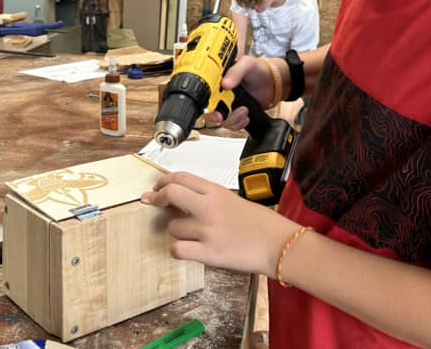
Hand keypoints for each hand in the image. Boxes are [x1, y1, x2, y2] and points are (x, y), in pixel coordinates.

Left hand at [141, 172, 298, 276]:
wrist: (279, 244)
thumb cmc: (262, 224)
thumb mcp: (234, 201)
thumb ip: (210, 199)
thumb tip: (184, 201)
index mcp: (216, 192)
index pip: (181, 178)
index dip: (163, 181)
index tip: (157, 187)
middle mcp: (209, 208)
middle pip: (170, 193)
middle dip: (156, 197)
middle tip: (151, 202)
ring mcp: (207, 230)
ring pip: (172, 227)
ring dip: (176, 231)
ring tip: (192, 235)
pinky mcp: (208, 253)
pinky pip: (178, 250)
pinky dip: (178, 250)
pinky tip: (188, 250)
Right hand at [204, 56, 274, 129]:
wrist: (273, 83)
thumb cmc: (258, 70)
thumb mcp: (247, 64)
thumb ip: (236, 72)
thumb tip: (225, 83)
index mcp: (218, 80)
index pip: (205, 93)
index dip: (206, 102)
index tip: (213, 107)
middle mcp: (221, 94)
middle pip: (209, 110)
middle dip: (215, 116)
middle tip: (221, 116)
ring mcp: (228, 105)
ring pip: (221, 120)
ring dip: (232, 119)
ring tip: (244, 111)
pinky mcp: (236, 114)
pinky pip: (232, 125)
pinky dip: (238, 123)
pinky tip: (246, 116)